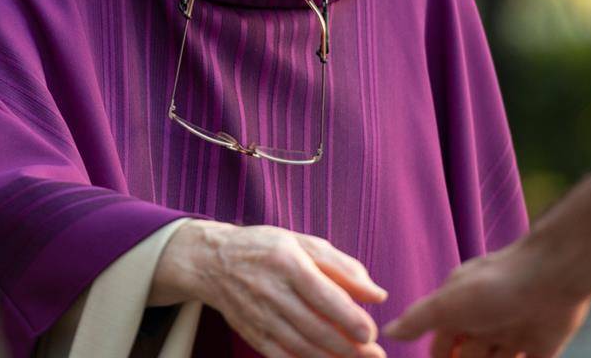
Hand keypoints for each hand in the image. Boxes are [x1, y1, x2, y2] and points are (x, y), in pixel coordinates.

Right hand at [151, 221, 387, 357]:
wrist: (212, 261)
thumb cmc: (266, 248)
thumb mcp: (304, 244)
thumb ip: (343, 267)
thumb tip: (378, 295)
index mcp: (286, 261)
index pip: (322, 294)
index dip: (349, 317)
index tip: (371, 332)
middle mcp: (270, 290)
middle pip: (314, 327)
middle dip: (348, 347)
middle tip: (374, 354)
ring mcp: (258, 315)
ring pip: (300, 347)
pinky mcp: (251, 334)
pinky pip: (282, 357)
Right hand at [382, 240, 590, 357]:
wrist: (552, 277)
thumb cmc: (494, 286)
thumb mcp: (448, 302)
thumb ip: (419, 318)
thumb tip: (386, 330)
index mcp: (460, 310)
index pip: (441, 345)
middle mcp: (484, 322)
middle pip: (467, 357)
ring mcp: (513, 335)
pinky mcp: (542, 346)